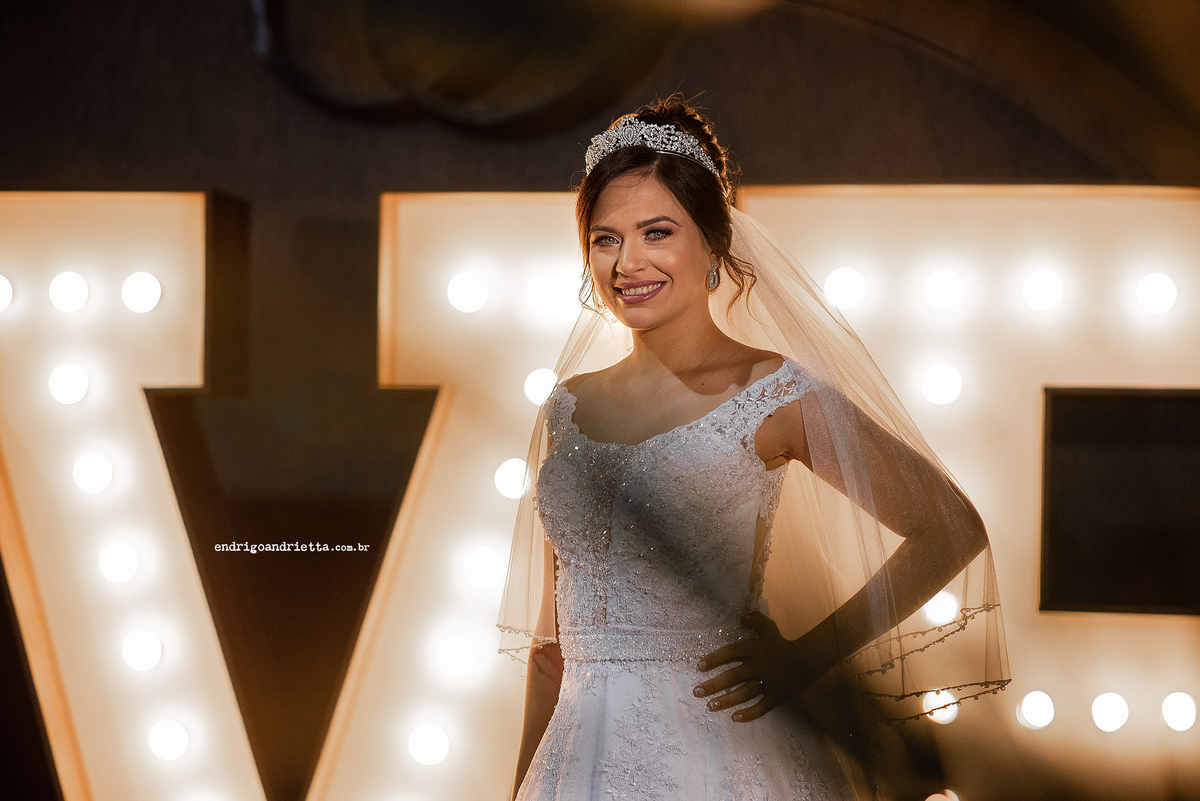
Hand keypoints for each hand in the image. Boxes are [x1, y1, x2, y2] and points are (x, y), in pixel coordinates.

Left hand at [691, 611, 834, 722]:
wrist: (808, 660)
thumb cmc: (785, 644)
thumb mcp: (769, 628)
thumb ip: (755, 620)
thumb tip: (742, 616)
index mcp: (754, 649)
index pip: (731, 653)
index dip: (715, 659)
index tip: (700, 666)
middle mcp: (758, 666)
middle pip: (733, 676)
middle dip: (714, 684)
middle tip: (697, 691)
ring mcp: (767, 682)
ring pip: (744, 692)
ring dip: (727, 700)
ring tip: (710, 706)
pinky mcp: (776, 696)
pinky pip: (762, 707)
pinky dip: (749, 713)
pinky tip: (735, 718)